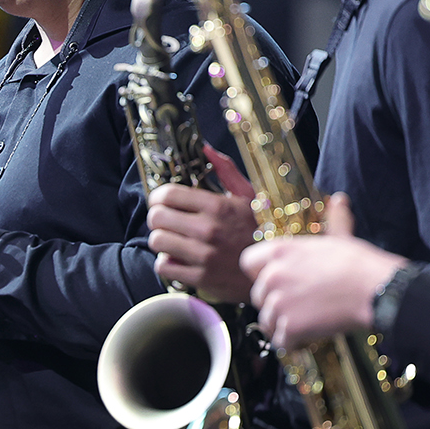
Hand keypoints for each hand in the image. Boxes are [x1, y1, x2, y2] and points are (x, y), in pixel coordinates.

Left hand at [146, 144, 259, 301]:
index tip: (161, 200)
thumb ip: (226, 170)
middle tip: (166, 220)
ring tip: (174, 239)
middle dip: (158, 217)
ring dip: (162, 239)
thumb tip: (205, 148)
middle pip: (157, 217)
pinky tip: (179, 257)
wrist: (273, 270)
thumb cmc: (260, 229)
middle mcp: (209, 230)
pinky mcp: (201, 279)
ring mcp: (204, 256)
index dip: (158, 196)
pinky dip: (167, 262)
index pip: (168, 194)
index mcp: (218, 207)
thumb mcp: (249, 196)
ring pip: (157, 241)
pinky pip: (164, 266)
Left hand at [239, 193, 407, 349]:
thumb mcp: (340, 236)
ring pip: (267, 321)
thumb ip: (333, 219)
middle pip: (258, 296)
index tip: (278, 280)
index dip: (262, 274)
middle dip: (275, 304)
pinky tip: (310, 335)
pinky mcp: (289, 327)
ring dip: (283, 326)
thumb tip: (340, 200)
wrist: (374, 290)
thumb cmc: (359, 264)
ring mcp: (279, 303)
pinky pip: (281, 342)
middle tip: (300, 305)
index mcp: (280, 251)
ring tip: (307, 322)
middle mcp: (273, 276)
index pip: (248, 263)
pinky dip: (294, 343)